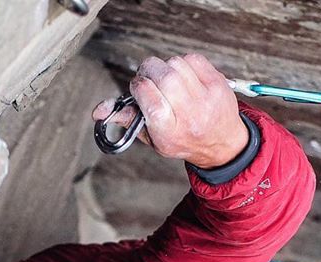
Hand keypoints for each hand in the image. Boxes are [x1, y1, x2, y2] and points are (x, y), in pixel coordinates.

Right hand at [92, 53, 248, 169]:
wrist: (220, 143)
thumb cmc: (182, 139)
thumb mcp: (153, 137)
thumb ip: (128, 120)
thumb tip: (100, 111)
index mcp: (169, 132)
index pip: (148, 96)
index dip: (139, 85)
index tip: (139, 88)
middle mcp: (189, 115)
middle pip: (162, 76)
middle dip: (150, 71)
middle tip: (150, 78)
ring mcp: (206, 99)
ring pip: (175, 64)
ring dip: (166, 67)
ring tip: (169, 81)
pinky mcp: (217, 84)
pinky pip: (192, 58)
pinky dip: (183, 63)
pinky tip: (185, 77)